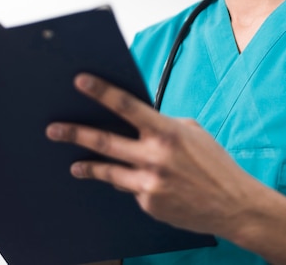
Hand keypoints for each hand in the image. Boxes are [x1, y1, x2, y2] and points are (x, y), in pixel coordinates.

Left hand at [46, 73, 248, 237]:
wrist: (232, 204)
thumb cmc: (214, 162)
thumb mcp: (192, 132)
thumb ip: (162, 125)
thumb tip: (136, 122)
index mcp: (166, 131)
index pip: (126, 105)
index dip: (101, 91)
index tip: (80, 81)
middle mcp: (154, 157)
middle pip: (105, 141)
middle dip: (76, 133)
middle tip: (53, 128)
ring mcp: (149, 183)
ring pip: (109, 171)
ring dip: (88, 165)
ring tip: (73, 163)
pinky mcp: (149, 204)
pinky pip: (130, 189)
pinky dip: (130, 182)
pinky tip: (135, 180)